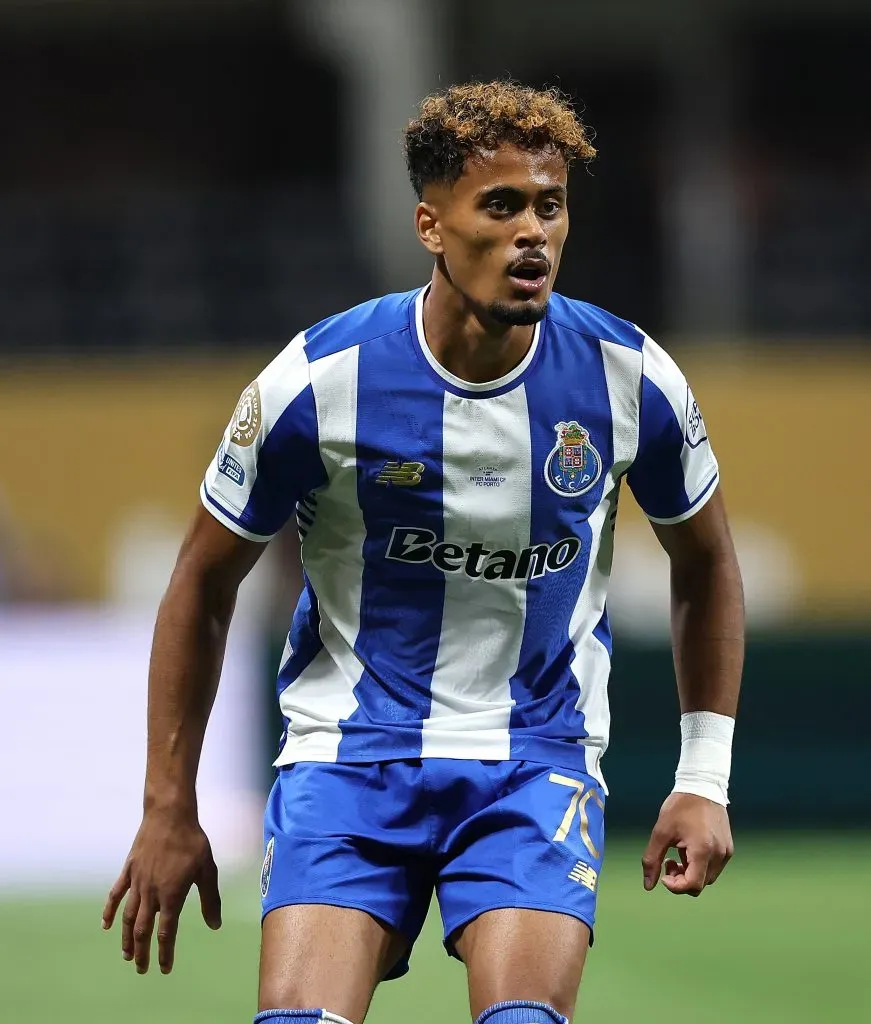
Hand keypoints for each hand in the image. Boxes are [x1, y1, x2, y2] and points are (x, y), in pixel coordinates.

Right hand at [102, 808, 220, 973]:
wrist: (170, 814)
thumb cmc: (192, 841)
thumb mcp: (207, 869)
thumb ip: (210, 899)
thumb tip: (215, 925)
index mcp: (171, 895)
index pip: (166, 932)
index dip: (165, 952)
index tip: (164, 968)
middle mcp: (151, 892)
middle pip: (142, 930)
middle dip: (142, 952)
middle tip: (142, 969)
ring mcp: (137, 881)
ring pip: (127, 917)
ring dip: (126, 938)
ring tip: (126, 955)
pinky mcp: (128, 869)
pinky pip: (115, 894)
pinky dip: (110, 911)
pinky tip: (106, 925)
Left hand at [641, 792, 732, 895]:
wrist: (701, 786)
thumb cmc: (680, 807)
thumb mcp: (661, 832)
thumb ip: (652, 860)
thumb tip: (648, 885)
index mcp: (703, 850)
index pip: (693, 885)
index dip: (675, 886)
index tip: (664, 873)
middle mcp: (719, 854)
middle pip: (700, 884)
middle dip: (681, 879)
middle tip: (668, 861)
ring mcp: (726, 851)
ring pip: (707, 877)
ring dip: (691, 872)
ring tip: (679, 852)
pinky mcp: (728, 847)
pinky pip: (714, 867)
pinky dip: (700, 865)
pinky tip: (689, 848)